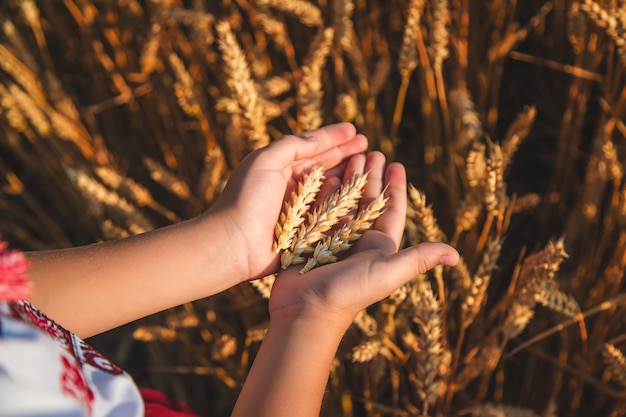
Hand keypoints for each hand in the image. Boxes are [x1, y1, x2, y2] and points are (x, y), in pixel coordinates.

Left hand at [207, 123, 367, 282]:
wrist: (233, 244)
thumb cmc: (246, 199)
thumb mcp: (266, 161)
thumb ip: (292, 146)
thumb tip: (318, 137)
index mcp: (279, 168)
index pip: (311, 148)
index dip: (333, 138)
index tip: (355, 130)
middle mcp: (291, 187)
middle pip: (324, 167)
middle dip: (346, 155)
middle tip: (368, 145)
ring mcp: (299, 210)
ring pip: (330, 189)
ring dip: (349, 177)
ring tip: (368, 165)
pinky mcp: (306, 232)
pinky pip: (330, 216)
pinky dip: (344, 204)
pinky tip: (359, 194)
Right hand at [267, 151, 458, 328]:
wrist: (306, 311)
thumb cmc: (349, 293)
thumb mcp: (388, 273)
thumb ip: (418, 258)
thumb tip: (456, 255)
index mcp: (378, 247)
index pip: (391, 211)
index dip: (396, 188)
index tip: (397, 164)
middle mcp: (357, 242)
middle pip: (367, 202)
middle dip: (371, 177)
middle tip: (372, 151)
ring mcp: (332, 240)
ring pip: (344, 202)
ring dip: (348, 179)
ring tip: (351, 156)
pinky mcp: (310, 239)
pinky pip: (319, 209)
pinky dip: (324, 191)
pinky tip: (326, 174)